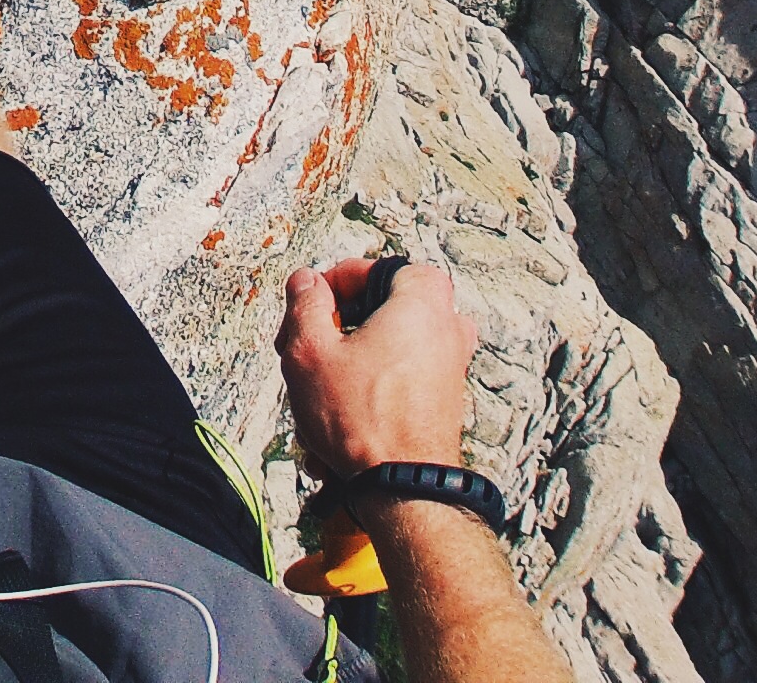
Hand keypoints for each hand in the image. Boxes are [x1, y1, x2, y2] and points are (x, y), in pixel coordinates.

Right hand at [276, 255, 476, 478]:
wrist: (403, 489)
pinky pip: (396, 381)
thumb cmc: (362, 421)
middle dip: (336, 331)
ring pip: (384, 348)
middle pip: (379, 309)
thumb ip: (306, 304)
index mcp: (422, 300)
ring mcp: (450, 367)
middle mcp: (447, 328)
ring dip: (347, 367)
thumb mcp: (310, 350)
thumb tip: (307, 281)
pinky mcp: (443, 401)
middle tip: (309, 350)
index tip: (310, 307)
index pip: (373, 268)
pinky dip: (366, 394)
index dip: (332, 285)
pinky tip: (337, 424)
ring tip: (318, 395)